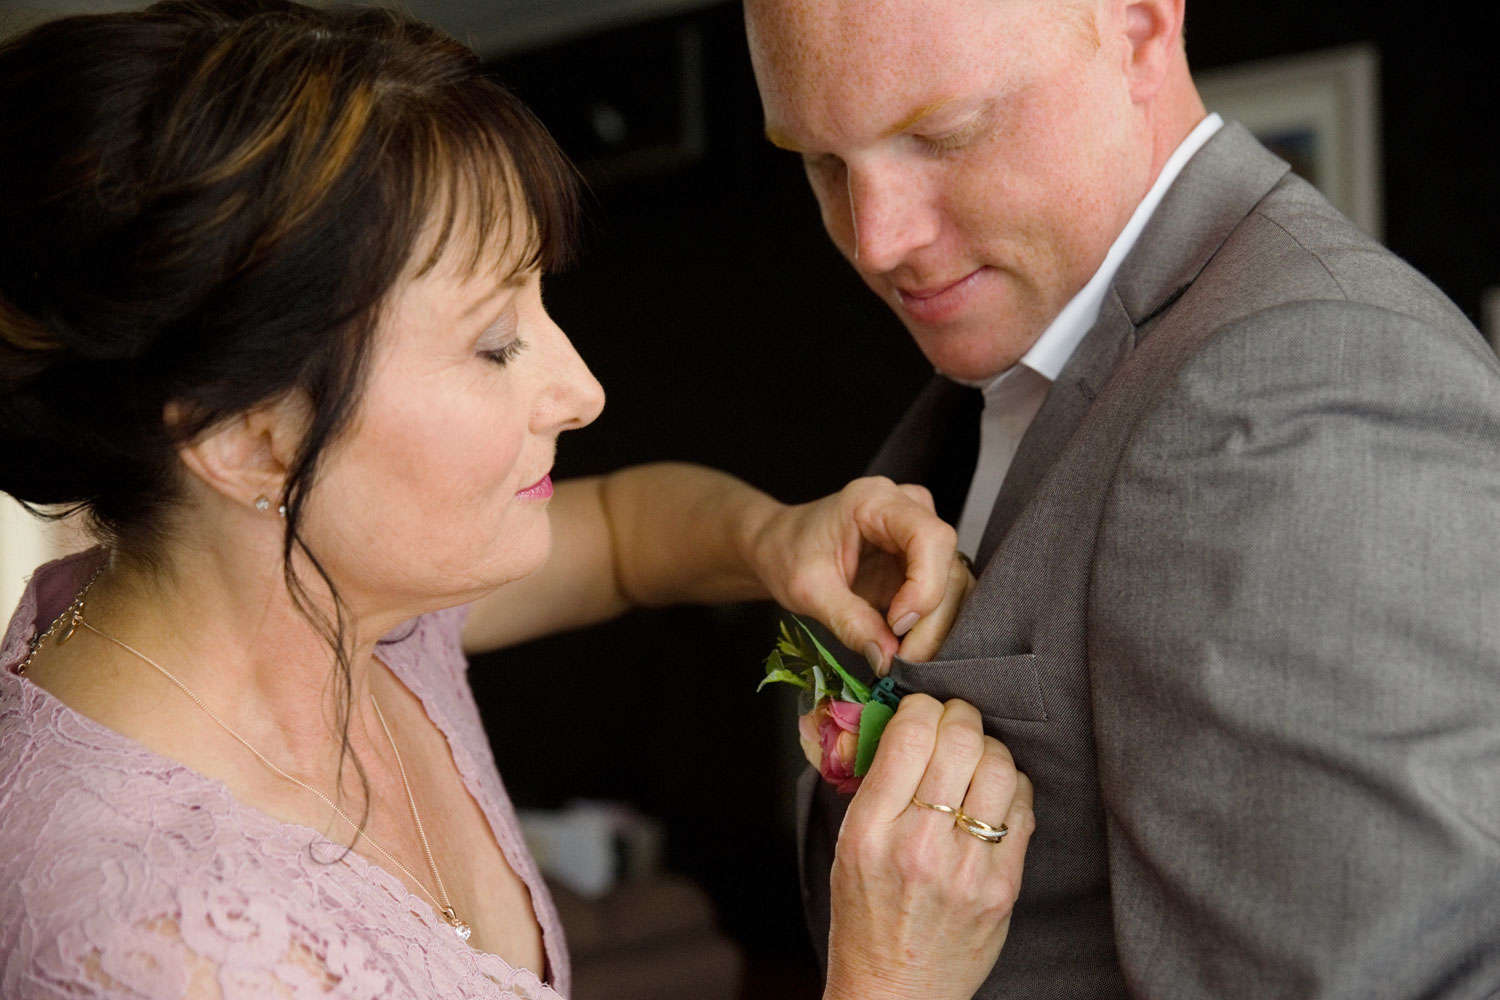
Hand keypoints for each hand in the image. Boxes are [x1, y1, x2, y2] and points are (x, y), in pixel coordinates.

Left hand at [749, 477, 970, 673]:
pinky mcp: (924, 561)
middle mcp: (909, 509)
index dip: (925, 585)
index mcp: (876, 500)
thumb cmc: (788, 554)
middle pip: (948, 565)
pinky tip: (908, 647)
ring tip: (904, 659)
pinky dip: (933, 626)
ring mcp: (920, 535)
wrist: (781, 547)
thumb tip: (887, 658)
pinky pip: (945, 595)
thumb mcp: (808, 590)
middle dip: (931, 619)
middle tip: (904, 660)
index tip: (897, 625)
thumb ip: (848, 621)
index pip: (930, 537)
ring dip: (936, 627)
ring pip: (954, 583)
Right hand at [822, 695, 1033, 999]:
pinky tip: (994, 795)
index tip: (922, 709)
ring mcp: (967, 869)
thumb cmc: (865, 916)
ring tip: (977, 758)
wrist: (895, 991)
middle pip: (961, 742)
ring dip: (990, 749)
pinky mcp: (1003, 888)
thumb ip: (877, 786)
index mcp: (869, 831)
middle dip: (961, 717)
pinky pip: (1023, 809)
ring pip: (1000, 767)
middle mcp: (918, 846)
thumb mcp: (847, 846)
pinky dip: (1012, 788)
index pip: (909, 736)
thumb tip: (909, 724)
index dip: (922, 706)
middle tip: (955, 723)